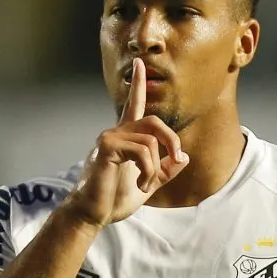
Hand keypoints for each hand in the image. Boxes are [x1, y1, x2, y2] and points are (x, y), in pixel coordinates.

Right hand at [68, 57, 188, 227]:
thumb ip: (164, 171)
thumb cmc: (114, 200)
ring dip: (155, 167)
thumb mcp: (148, 185)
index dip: (138, 85)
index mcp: (125, 139)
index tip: (140, 63)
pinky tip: (140, 185)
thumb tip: (184, 157)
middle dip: (172, 140)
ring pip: (150, 140)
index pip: (133, 106)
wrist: (92, 214)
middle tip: (176, 159)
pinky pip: (142, 150)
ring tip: (145, 184)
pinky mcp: (107, 147)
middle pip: (154, 122)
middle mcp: (116, 133)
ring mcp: (109, 138)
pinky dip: (148, 170)